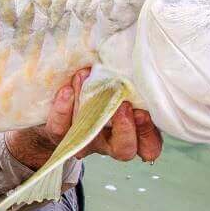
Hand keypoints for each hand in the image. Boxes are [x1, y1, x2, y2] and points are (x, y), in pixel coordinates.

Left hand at [6, 67, 163, 170]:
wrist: (60, 102)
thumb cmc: (103, 89)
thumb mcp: (122, 86)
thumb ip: (134, 83)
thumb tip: (143, 59)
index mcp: (132, 133)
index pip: (149, 147)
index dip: (148, 134)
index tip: (143, 112)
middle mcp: (110, 143)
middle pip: (124, 150)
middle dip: (125, 129)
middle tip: (122, 106)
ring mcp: (85, 142)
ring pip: (89, 138)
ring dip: (88, 108)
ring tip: (86, 78)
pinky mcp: (60, 136)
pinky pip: (60, 129)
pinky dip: (63, 109)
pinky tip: (66, 89)